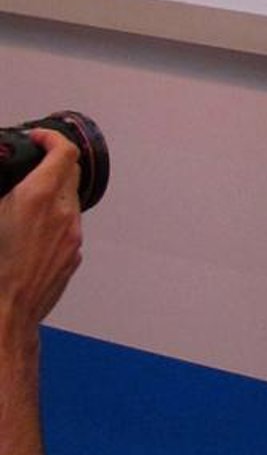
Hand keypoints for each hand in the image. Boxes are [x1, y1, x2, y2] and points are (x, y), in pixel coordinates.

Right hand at [0, 132, 82, 336]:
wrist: (4, 316)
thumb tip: (6, 185)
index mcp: (37, 198)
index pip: (63, 151)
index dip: (51, 138)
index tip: (37, 138)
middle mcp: (61, 213)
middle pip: (70, 171)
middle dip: (52, 162)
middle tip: (31, 165)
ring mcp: (71, 235)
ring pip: (70, 199)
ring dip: (54, 192)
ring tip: (26, 203)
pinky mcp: (73, 255)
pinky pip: (69, 225)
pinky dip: (55, 218)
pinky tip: (31, 232)